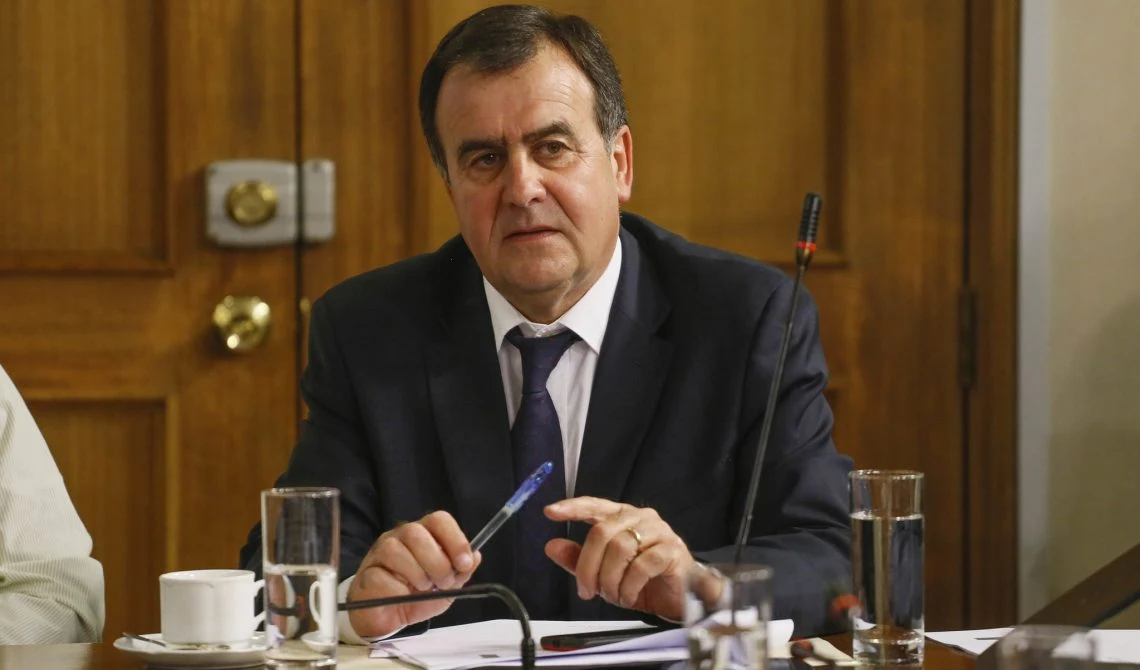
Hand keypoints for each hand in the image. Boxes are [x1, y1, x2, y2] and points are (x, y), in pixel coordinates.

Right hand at [347, 511, 481, 637]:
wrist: (387, 617)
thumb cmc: (415, 597)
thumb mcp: (446, 587)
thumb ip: (461, 572)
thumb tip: (476, 556)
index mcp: (424, 535)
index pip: (439, 520)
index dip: (455, 539)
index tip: (464, 562)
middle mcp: (400, 537)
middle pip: (417, 532)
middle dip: (437, 561)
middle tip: (442, 582)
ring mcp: (380, 552)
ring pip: (396, 550)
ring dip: (417, 575)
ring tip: (421, 589)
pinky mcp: (365, 573)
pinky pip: (381, 576)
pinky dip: (397, 590)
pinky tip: (401, 596)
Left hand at [543, 497, 693, 621]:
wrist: (679, 599)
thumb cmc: (643, 582)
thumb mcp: (604, 573)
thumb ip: (578, 559)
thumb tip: (552, 546)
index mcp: (623, 517)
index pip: (595, 505)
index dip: (573, 508)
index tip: (550, 512)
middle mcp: (641, 518)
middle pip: (602, 531)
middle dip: (588, 566)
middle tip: (586, 590)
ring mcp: (658, 532)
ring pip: (620, 548)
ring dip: (609, 579)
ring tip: (612, 595)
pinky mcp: (671, 550)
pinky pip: (641, 566)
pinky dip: (629, 586)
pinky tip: (628, 595)